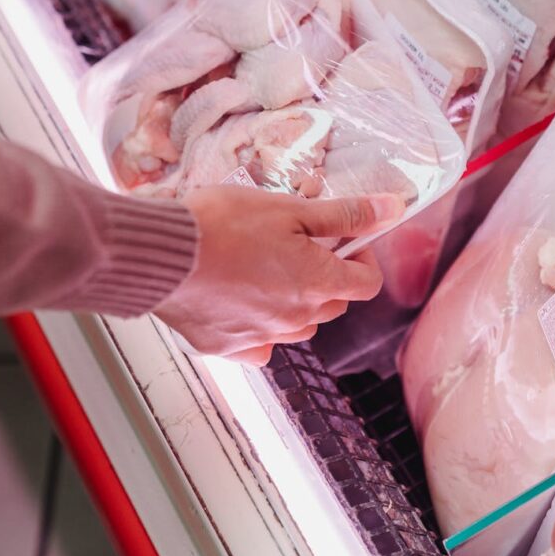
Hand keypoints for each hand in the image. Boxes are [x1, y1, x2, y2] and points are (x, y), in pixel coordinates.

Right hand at [154, 186, 403, 361]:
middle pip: (332, 305)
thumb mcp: (288, 208)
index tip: (344, 241)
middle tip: (299, 247)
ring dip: (295, 304)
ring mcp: (262, 337)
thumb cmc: (222, 224)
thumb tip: (392, 209)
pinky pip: (259, 346)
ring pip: (298, 327)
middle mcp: (297, 318)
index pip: (365, 283)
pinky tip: (241, 304)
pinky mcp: (228, 347)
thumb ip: (343, 215)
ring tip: (265, 271)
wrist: (163, 253)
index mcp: (318, 282)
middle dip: (326, 278)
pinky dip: (258, 329)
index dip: (362, 258)